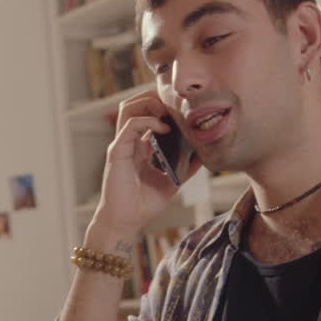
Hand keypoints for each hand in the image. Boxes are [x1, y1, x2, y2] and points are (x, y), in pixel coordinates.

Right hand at [92, 90, 200, 237]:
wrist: (126, 222)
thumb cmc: (143, 205)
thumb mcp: (172, 181)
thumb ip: (185, 167)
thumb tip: (203, 154)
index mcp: (139, 146)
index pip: (145, 114)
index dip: (162, 106)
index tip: (182, 109)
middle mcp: (128, 142)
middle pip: (134, 104)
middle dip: (154, 98)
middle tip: (174, 105)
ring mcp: (121, 145)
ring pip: (127, 108)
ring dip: (148, 103)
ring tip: (166, 111)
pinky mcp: (117, 151)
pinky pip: (129, 125)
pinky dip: (147, 121)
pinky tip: (163, 128)